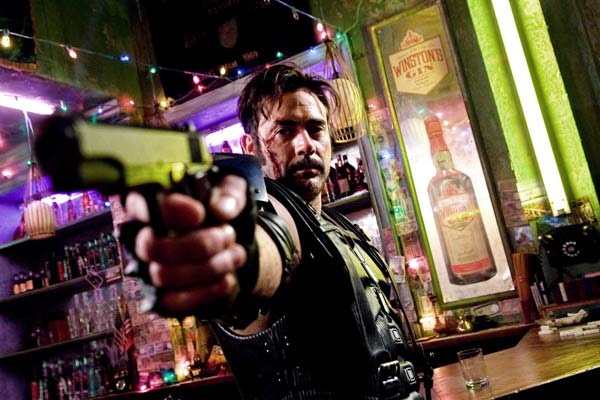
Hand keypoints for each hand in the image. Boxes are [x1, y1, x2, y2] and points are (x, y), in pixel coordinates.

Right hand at [124, 174, 248, 314]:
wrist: (230, 242)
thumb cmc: (222, 209)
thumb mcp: (232, 191)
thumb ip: (229, 193)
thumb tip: (220, 210)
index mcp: (149, 203)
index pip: (140, 204)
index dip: (167, 210)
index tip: (200, 213)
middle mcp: (139, 238)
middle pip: (151, 247)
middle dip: (197, 244)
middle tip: (228, 234)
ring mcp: (147, 270)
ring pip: (163, 276)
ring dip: (209, 267)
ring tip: (237, 254)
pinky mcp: (160, 298)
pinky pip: (174, 303)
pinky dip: (205, 292)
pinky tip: (228, 279)